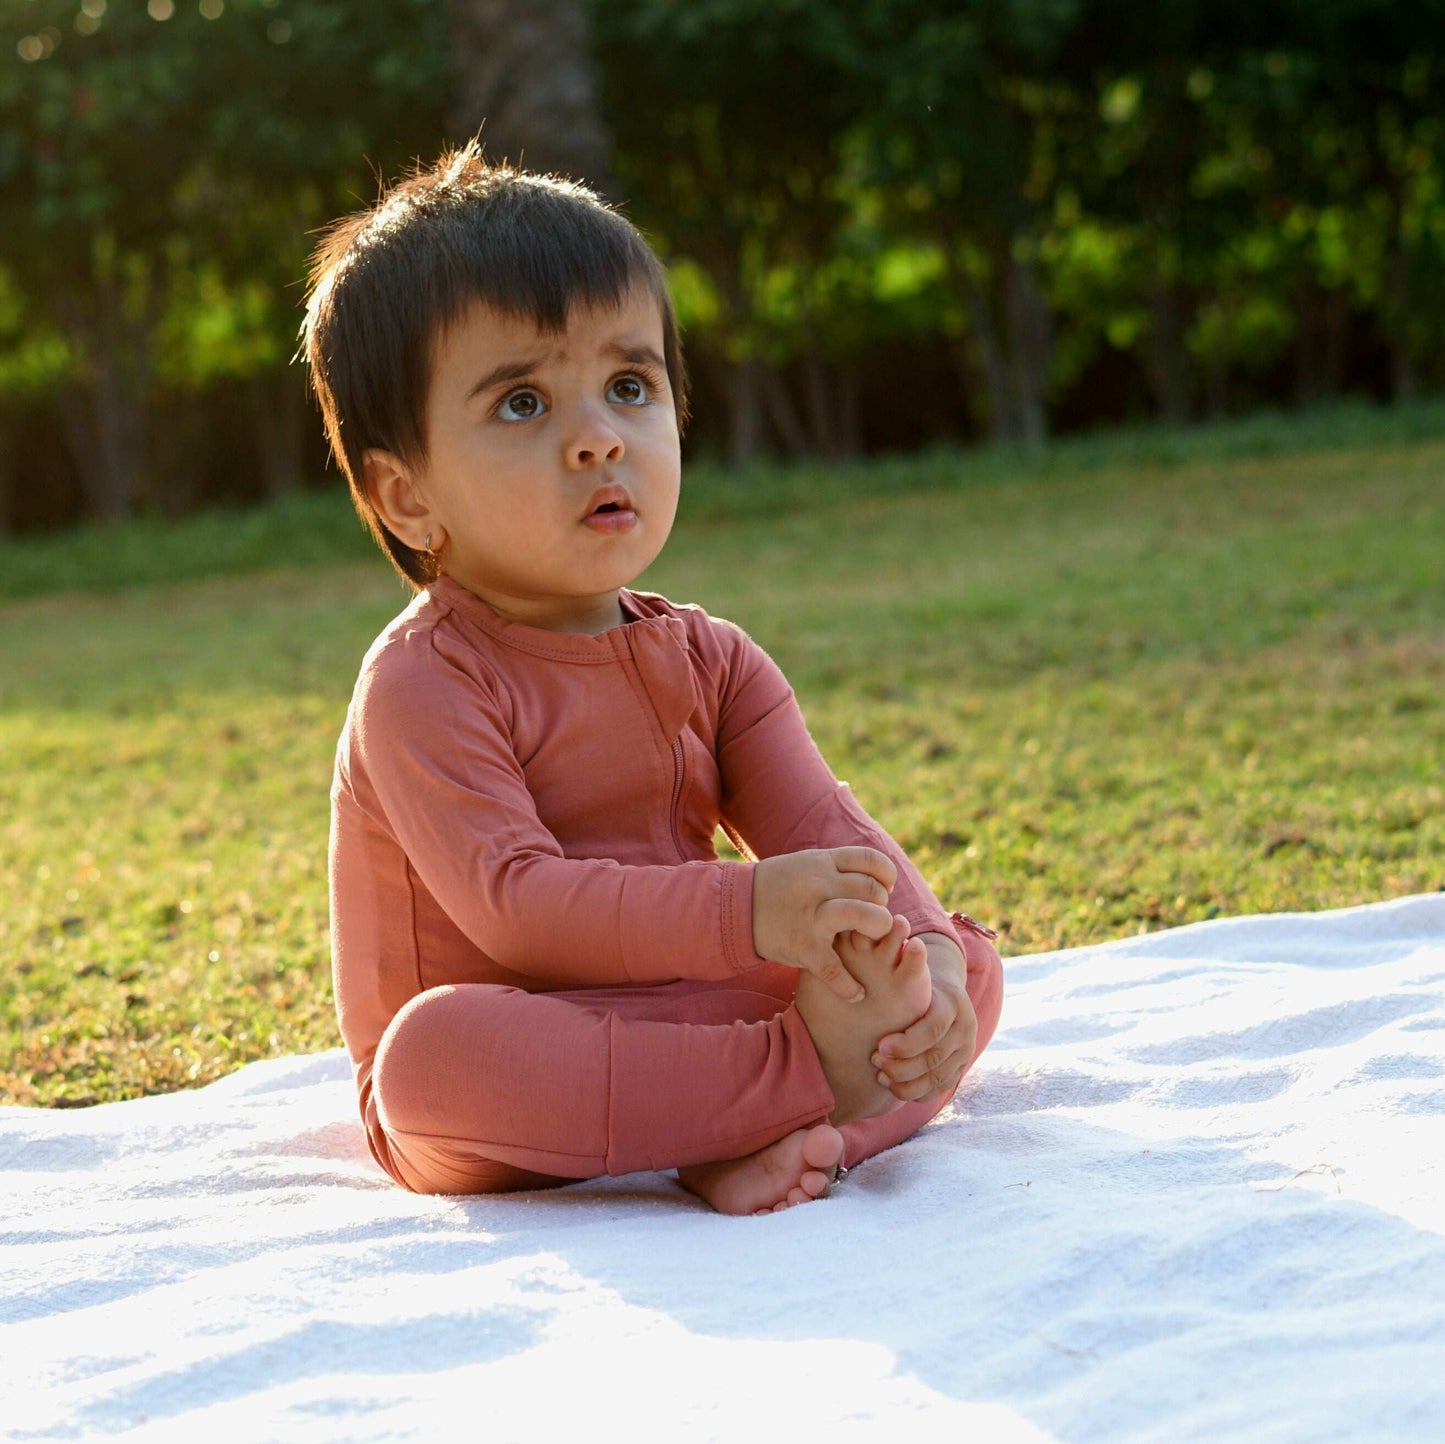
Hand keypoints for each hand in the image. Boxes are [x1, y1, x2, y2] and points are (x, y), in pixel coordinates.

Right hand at [752, 847, 896, 1001]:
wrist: (735, 908)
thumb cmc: (778, 887)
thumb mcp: (806, 865)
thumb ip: (838, 870)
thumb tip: (877, 881)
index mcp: (822, 863)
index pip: (870, 860)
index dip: (886, 876)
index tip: (884, 889)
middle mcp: (819, 885)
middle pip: (872, 890)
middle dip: (881, 907)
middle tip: (874, 919)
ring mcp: (812, 917)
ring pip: (863, 916)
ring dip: (877, 930)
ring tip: (870, 942)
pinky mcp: (804, 948)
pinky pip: (836, 970)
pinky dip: (849, 986)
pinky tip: (857, 993)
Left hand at [870, 932, 977, 1101]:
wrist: (942, 993)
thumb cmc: (913, 979)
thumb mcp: (908, 967)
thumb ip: (897, 961)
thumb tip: (870, 935)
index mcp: (952, 1003)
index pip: (934, 1029)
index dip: (906, 1042)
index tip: (879, 1047)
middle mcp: (965, 1029)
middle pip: (934, 1058)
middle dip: (902, 1065)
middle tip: (875, 1061)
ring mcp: (965, 1051)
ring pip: (937, 1078)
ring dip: (906, 1081)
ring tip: (881, 1075)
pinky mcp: (959, 1068)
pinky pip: (939, 1089)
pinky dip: (916, 1092)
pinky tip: (894, 1086)